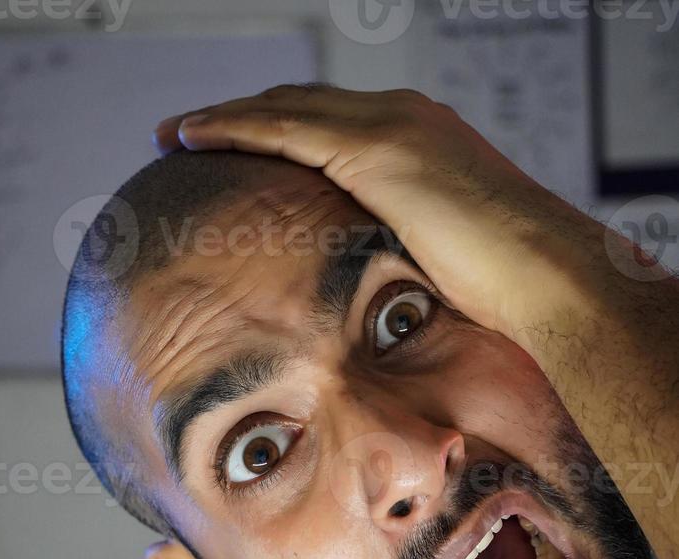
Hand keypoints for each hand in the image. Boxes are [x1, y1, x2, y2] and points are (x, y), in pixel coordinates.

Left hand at [152, 84, 596, 343]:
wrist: (548, 277)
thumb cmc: (508, 287)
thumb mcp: (444, 259)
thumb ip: (405, 250)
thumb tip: (378, 287)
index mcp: (421, 142)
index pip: (332, 127)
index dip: (280, 133)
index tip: (241, 152)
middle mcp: (404, 118)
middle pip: (301, 106)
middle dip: (244, 117)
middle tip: (193, 134)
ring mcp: (391, 127)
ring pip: (283, 108)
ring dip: (224, 118)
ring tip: (176, 133)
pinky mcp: (376, 149)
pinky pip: (282, 128)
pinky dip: (232, 127)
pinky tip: (190, 137)